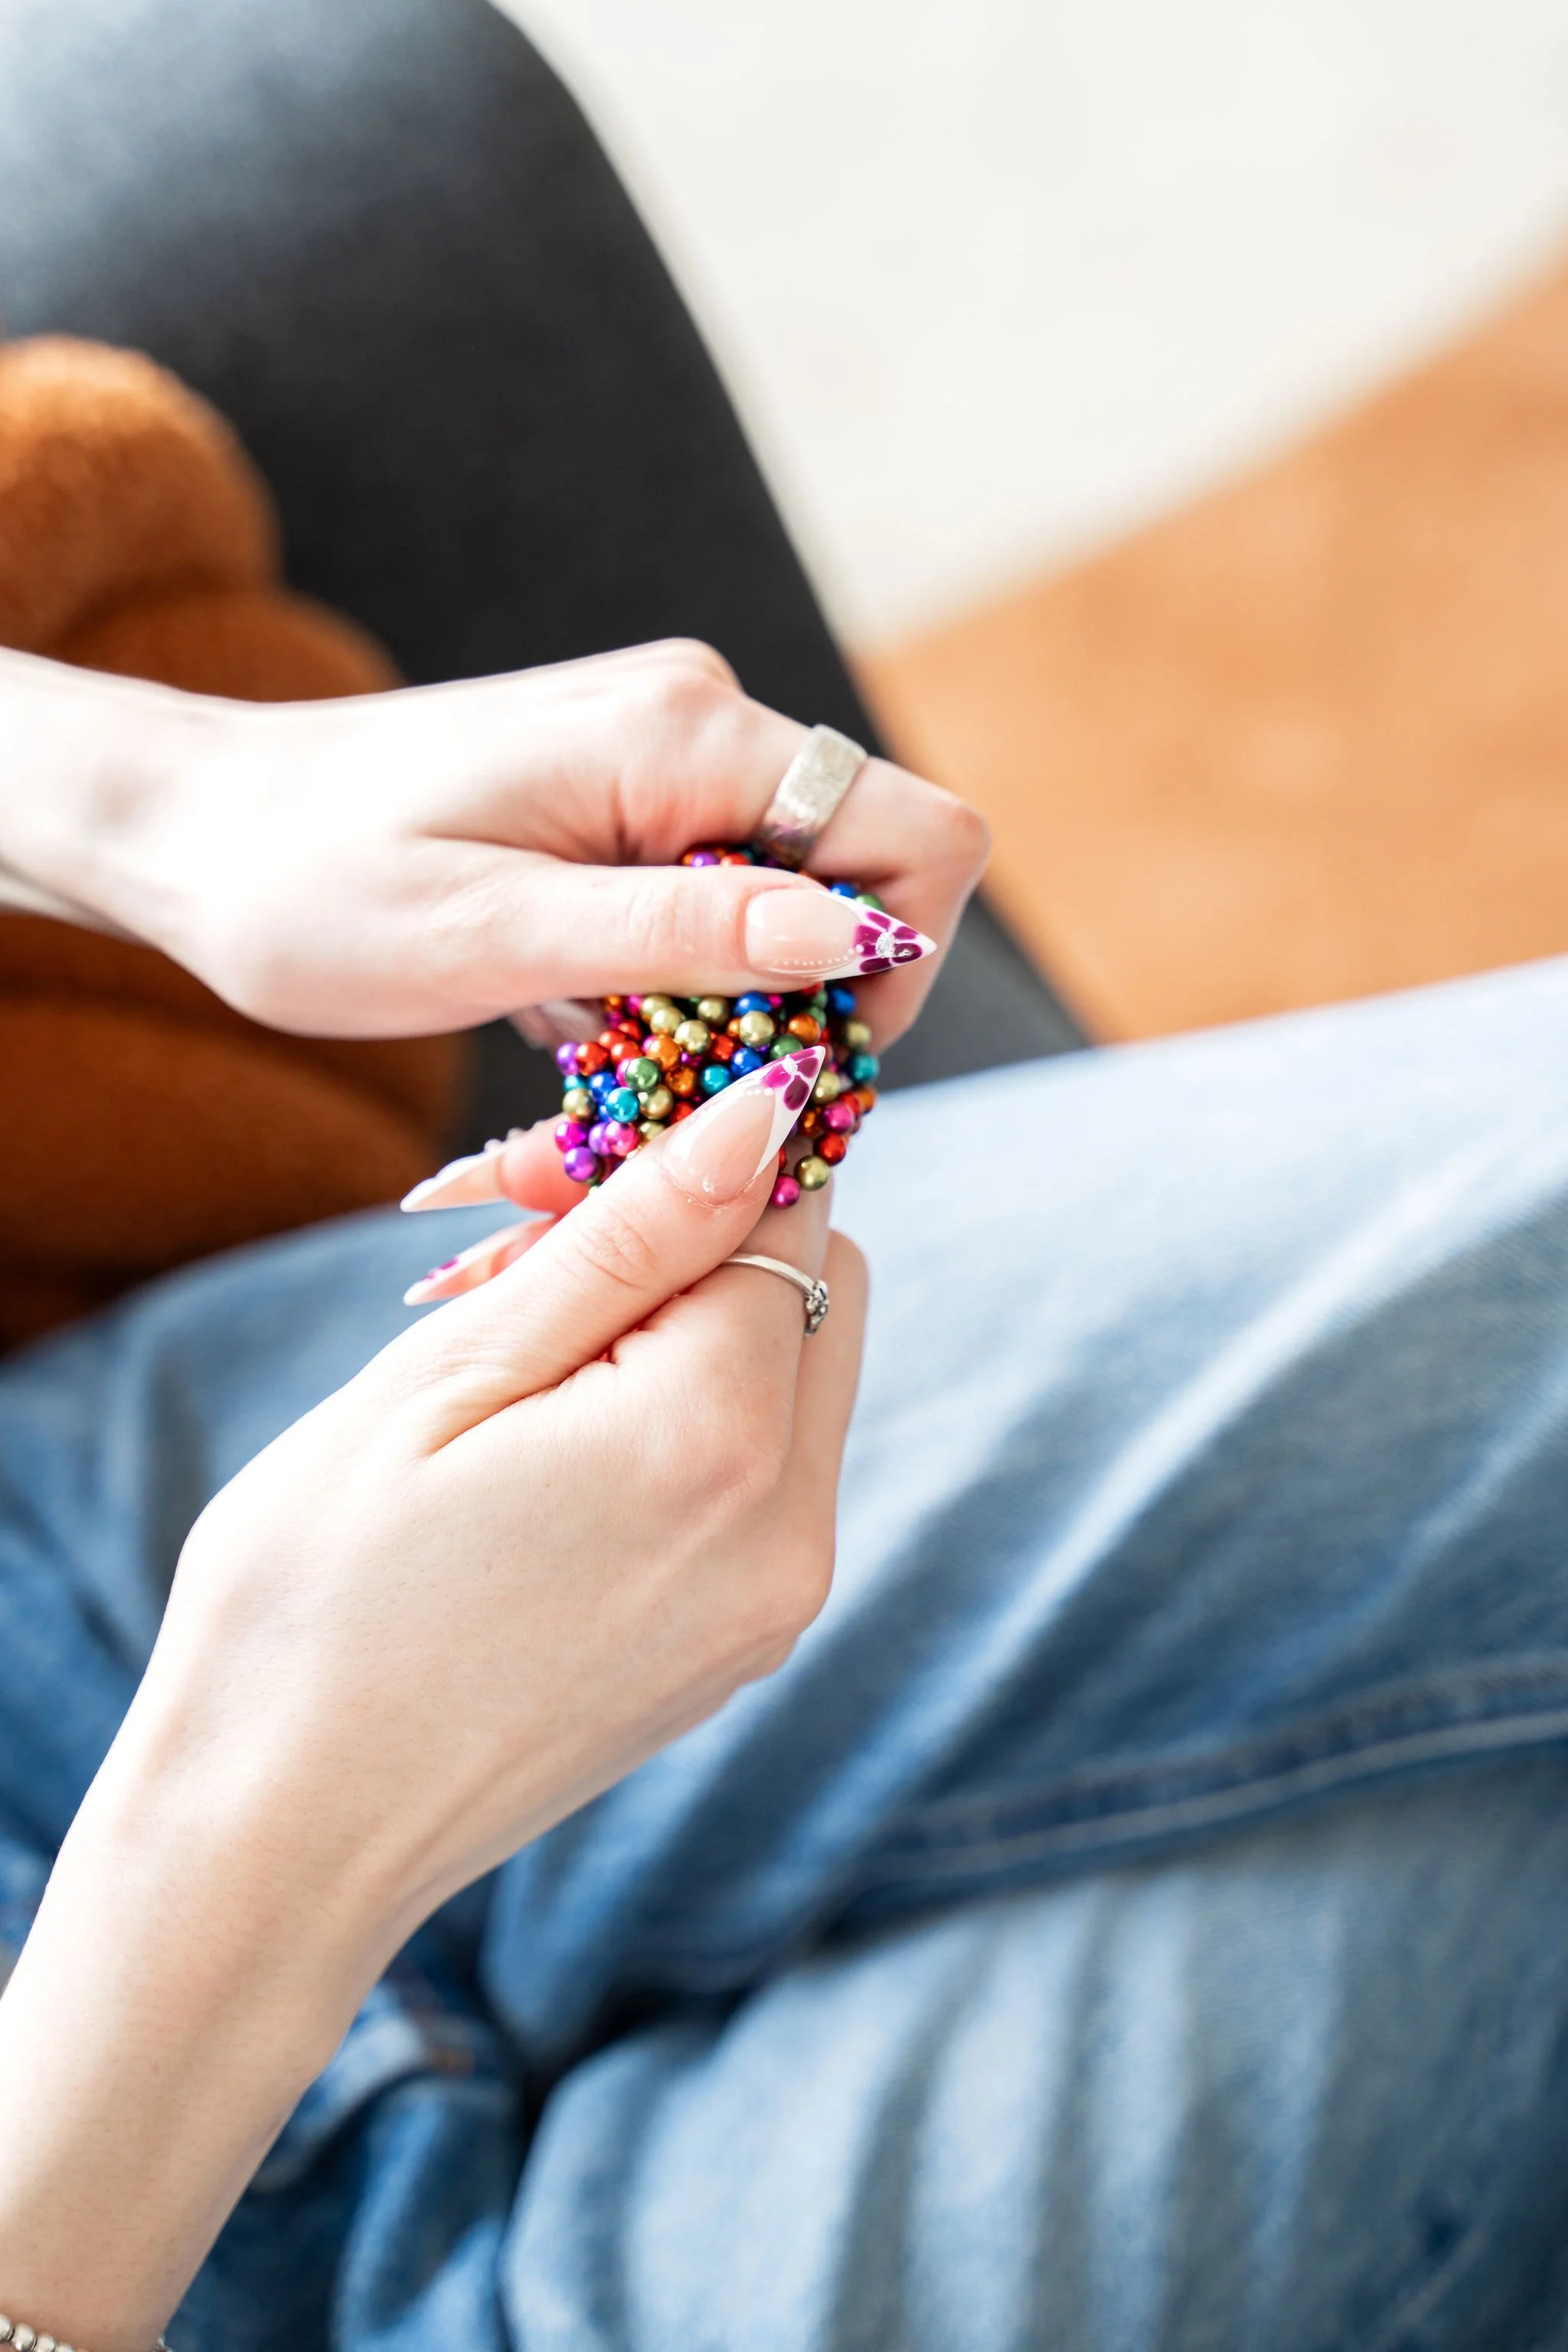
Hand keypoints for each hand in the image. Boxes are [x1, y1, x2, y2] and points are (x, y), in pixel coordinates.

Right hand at [0, 1056, 863, 2345]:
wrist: (279, 1840)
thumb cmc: (316, 1599)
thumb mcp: (450, 1382)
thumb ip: (627, 1240)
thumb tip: (762, 1113)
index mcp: (714, 1442)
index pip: (786, 1212)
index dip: (686, 1161)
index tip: (572, 1171)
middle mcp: (789, 1530)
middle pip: (820, 1287)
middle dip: (705, 1240)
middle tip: (536, 1265)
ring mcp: (778, 1604)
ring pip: (798, 1379)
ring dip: (692, 1332)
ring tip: (524, 1373)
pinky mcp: (747, 1647)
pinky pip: (765, 1477)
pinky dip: (691, 1424)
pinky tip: (555, 1457)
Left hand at [3, 637, 987, 1041]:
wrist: (187, 827)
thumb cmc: (309, 889)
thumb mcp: (495, 936)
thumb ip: (684, 934)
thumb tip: (860, 939)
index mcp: (681, 735)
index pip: (913, 835)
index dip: (894, 967)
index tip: (791, 1059)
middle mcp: (694, 719)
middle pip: (867, 867)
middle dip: (814, 994)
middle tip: (687, 1076)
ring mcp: (660, 751)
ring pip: (795, 893)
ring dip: (742, 993)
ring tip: (614, 1050)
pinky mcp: (624, 793)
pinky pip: (721, 892)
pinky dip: (689, 974)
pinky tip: (591, 1018)